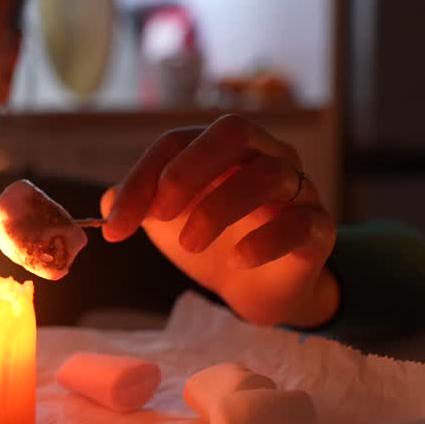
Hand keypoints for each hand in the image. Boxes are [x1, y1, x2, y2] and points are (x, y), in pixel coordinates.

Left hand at [100, 115, 337, 326]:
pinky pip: (301, 223)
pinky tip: (237, 260)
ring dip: (219, 208)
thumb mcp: (166, 225)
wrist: (257, 290)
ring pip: (268, 175)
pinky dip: (265, 240)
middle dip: (190, 169)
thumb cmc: (212, 243)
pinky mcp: (318, 230)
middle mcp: (266, 156)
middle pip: (235, 133)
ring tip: (190, 245)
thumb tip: (106, 202)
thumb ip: (136, 208)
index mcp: (223, 148)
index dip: (144, 178)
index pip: (179, 141)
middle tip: (160, 215)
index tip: (116, 224)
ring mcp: (298, 190)